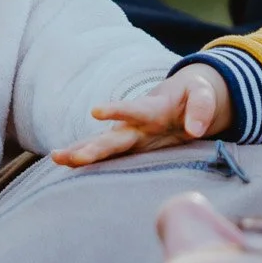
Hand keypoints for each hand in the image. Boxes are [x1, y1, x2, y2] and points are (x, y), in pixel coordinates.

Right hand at [50, 64, 231, 166]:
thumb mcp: (204, 96)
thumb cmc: (194, 96)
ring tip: (57, 159)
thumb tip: (195, 130)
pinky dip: (87, 161)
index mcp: (151, 108)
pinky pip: (106, 157)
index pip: (132, 109)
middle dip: (91, 147)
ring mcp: (129, 137)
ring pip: (101, 146)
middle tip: (70, 157)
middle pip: (111, 137)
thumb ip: (202, 108)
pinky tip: (65, 166)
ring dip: (80, 153)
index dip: (116, 109)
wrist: (184, 100)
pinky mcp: (129, 149)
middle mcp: (134, 124)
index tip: (95, 111)